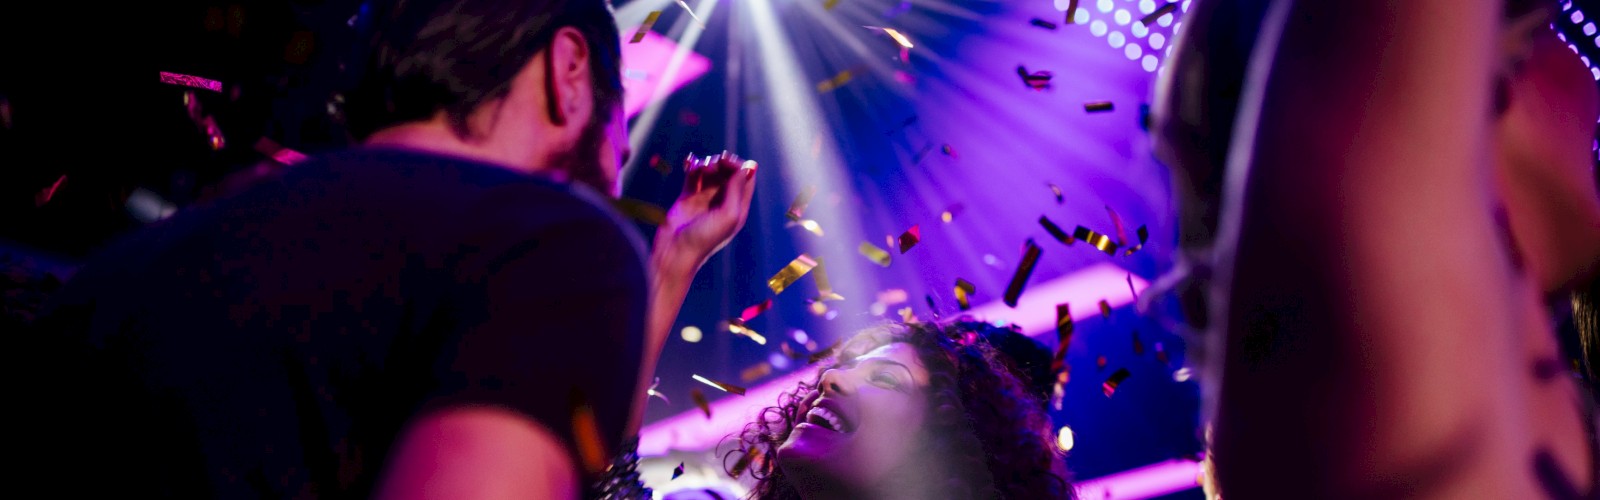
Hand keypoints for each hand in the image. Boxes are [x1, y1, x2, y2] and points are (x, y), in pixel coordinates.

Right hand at [654, 151, 756, 277]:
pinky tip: (689, 164)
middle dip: (721, 164)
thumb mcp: (728, 216)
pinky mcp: (687, 197)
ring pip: (711, 172)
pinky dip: (693, 166)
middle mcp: (723, 202)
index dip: (737, 165)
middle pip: (728, 172)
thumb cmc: (704, 239)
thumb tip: (747, 167)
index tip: (724, 161)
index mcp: (737, 208)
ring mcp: (705, 199)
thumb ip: (737, 190)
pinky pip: (693, 176)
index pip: (745, 178)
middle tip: (710, 166)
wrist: (673, 253)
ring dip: (706, 164)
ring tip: (698, 169)